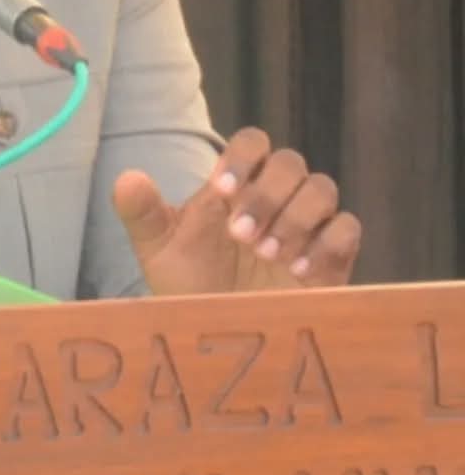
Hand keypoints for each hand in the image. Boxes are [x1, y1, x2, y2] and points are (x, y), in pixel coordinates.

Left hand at [113, 127, 361, 294]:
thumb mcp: (157, 248)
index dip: (241, 157)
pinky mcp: (331, 259)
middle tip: (240, 235)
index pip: (251, 143)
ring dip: (295, 217)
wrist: (215, 332)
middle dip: (266, 194)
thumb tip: (127, 179)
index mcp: (234, 185)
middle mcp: (273, 198)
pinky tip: (297, 270)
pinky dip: (326, 243)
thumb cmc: (187, 282)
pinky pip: (347, 230)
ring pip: (322, 189)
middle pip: (290, 163)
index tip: (220, 191)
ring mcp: (305, 226)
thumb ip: (142, 212)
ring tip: (266, 254)